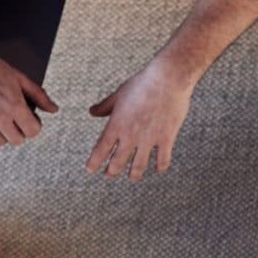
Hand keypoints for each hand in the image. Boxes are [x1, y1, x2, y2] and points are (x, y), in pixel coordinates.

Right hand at [0, 45, 57, 145]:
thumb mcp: (19, 78)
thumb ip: (39, 95)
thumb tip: (53, 109)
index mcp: (14, 106)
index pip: (32, 132)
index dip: (34, 125)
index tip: (30, 120)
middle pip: (17, 140)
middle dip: (19, 130)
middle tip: (15, 118)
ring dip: (2, 132)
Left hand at [85, 58, 194, 179]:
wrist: (167, 79)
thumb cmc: (142, 83)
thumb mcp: (119, 94)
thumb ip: (105, 107)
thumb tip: (92, 112)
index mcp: (116, 124)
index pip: (100, 150)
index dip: (94, 162)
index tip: (90, 169)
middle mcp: (131, 135)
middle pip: (118, 162)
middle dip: (112, 172)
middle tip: (109, 174)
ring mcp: (149, 139)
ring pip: (139, 167)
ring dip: (134, 175)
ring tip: (133, 177)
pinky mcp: (166, 138)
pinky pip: (162, 160)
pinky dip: (160, 167)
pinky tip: (158, 168)